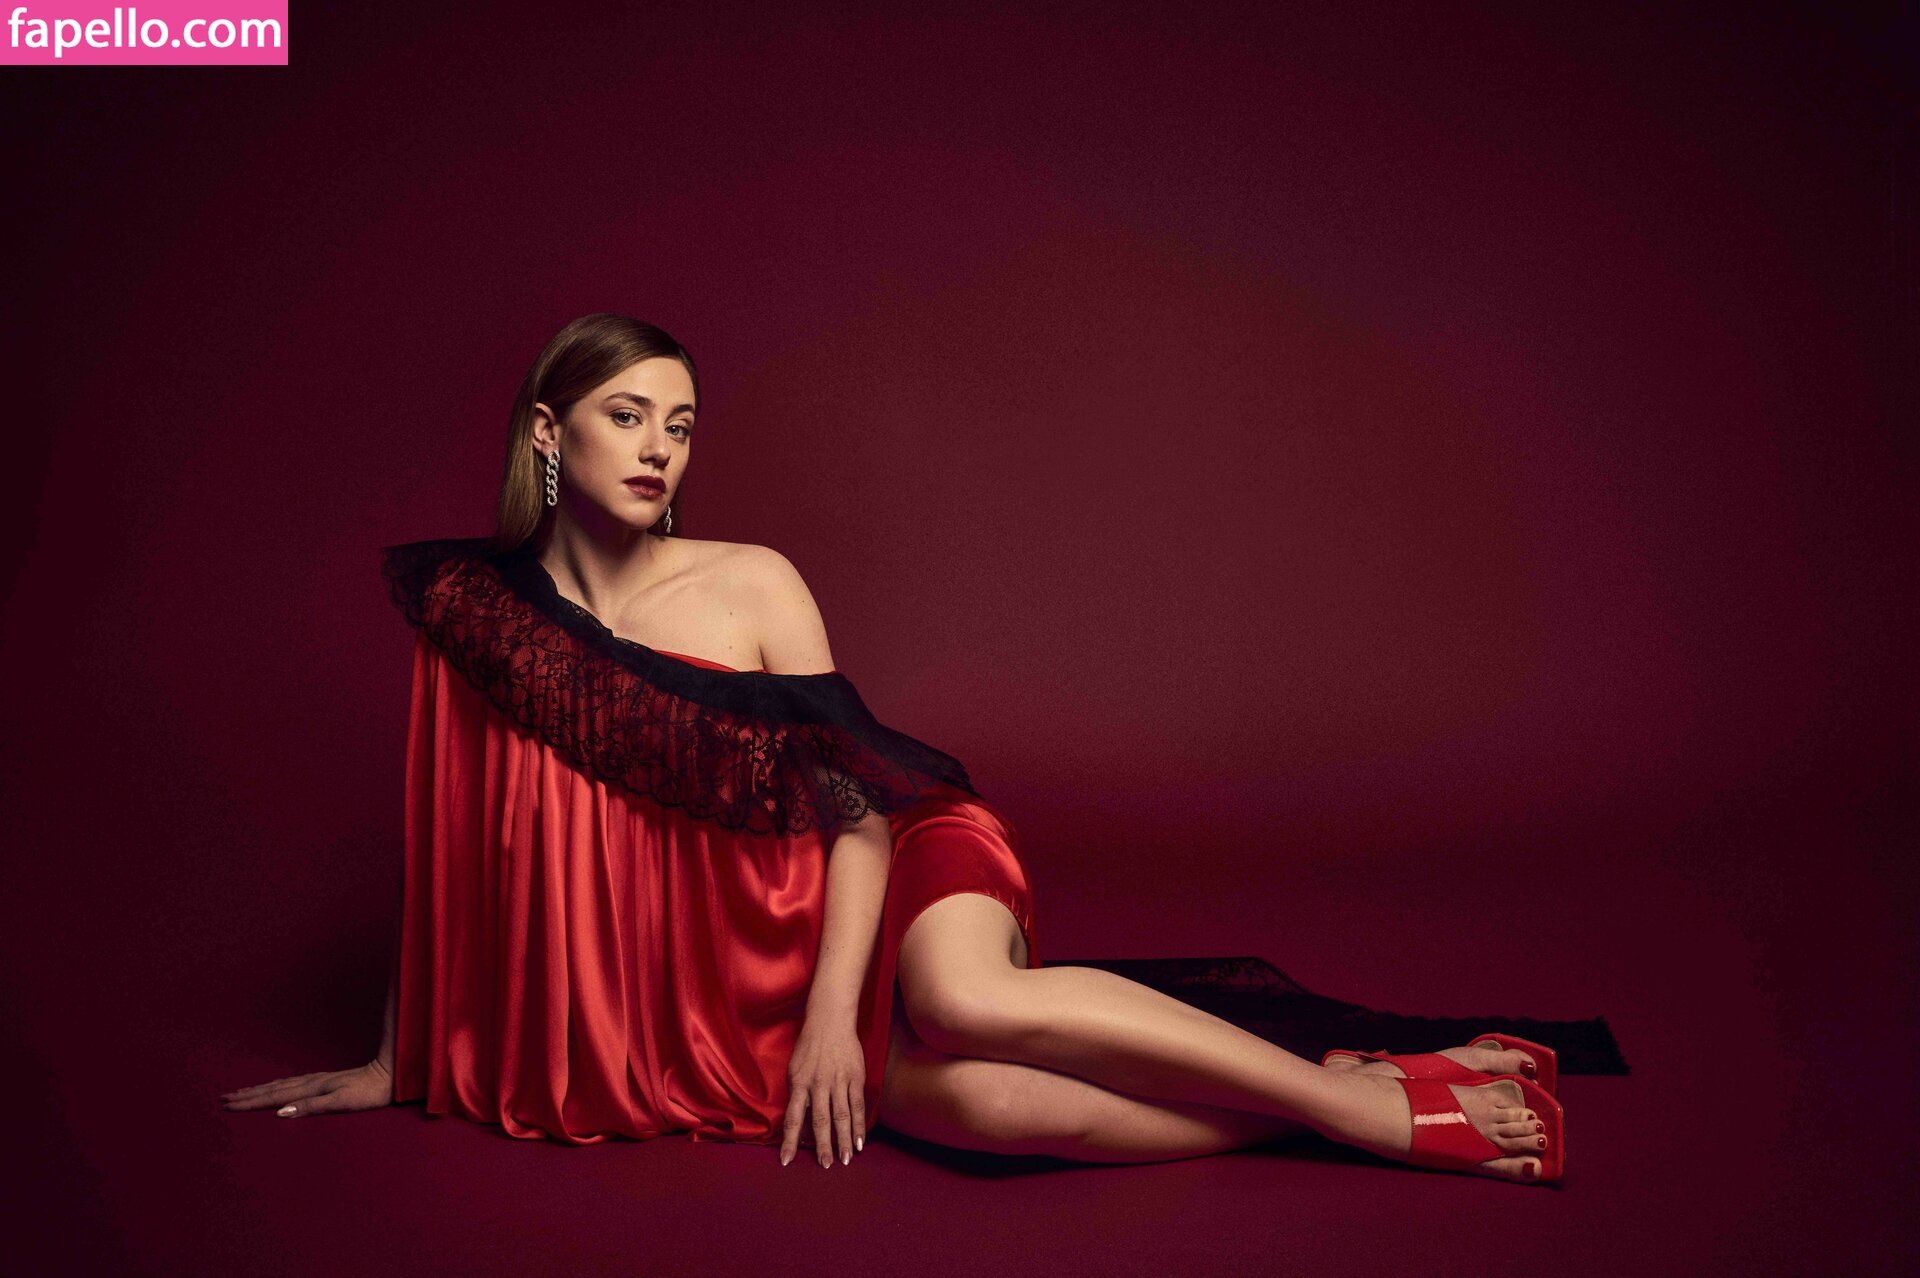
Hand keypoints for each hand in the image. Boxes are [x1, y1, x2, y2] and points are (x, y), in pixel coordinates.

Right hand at [219, 1058, 393, 1117]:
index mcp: (311, 1089)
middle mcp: (311, 1082)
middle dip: (247, 1095)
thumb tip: (280, 1112)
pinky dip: (277, 1086)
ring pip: (280, 1085)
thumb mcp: (341, 1102)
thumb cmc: (369, 1093)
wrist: (389, 1076)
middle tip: (224, 1098)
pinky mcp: (325, 1081)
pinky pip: (292, 1084)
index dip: (249, 1102)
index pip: (273, 1097)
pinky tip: (277, 1088)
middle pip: (272, 1090)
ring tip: (242, 1092)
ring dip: (259, 1090)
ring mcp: (317, 1080)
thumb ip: (310, 1106)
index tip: (227, 1105)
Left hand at [779, 1015, 865, 1167]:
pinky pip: (857, 1104)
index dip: (789, 1141)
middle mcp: (817, 1084)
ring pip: (840, 1115)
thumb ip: (797, 1096)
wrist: (830, 1021)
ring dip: (843, 1140)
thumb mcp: (794, 1070)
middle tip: (825, 1166)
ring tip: (845, 1160)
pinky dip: (858, 1124)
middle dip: (822, 1145)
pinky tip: (860, 1141)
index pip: (791, 1118)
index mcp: (798, 1083)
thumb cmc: (809, 1047)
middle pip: (819, 1120)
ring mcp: (838, 1081)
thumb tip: (799, 1125)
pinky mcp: (855, 1077)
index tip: (786, 1161)